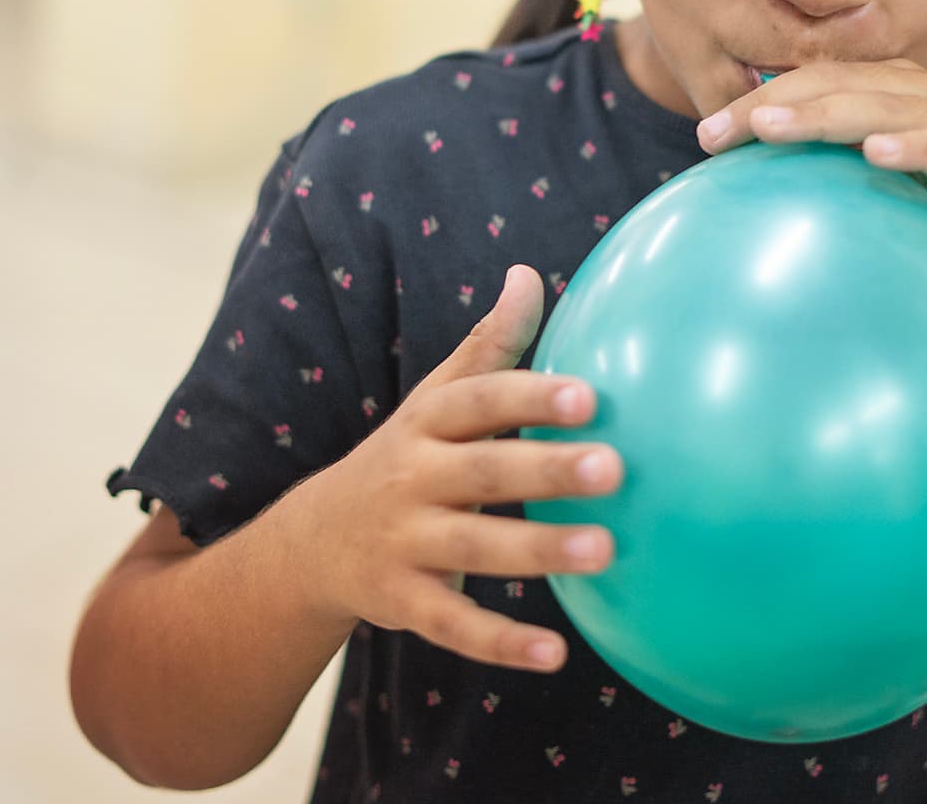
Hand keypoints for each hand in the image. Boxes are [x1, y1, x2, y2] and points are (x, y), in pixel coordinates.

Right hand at [289, 266, 620, 671]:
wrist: (310, 542)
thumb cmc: (407, 455)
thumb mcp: (436, 397)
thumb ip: (489, 344)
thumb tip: (528, 273)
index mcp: (427, 422)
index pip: (479, 401)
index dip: (530, 396)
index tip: (590, 395)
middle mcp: (411, 479)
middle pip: (483, 472)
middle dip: (546, 471)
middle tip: (615, 468)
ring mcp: (403, 543)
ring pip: (473, 549)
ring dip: (538, 553)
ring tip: (605, 551)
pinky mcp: (402, 603)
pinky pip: (454, 626)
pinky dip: (501, 642)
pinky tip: (556, 654)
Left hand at [696, 60, 926, 310]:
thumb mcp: (868, 200)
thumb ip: (820, 181)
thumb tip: (735, 201)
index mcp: (888, 95)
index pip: (811, 83)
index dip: (756, 101)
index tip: (705, 138)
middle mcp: (922, 97)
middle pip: (838, 84)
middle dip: (774, 103)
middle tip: (717, 133)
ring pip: (884, 105)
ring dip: (827, 113)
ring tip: (774, 129)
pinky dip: (914, 147)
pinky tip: (875, 154)